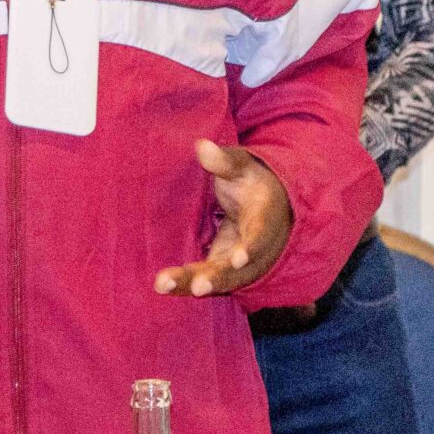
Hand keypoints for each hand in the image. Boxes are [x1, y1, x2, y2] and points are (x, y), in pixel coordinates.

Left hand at [154, 139, 293, 297]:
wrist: (269, 205)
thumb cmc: (253, 181)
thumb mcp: (244, 166)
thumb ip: (224, 160)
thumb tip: (202, 146)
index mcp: (266, 217)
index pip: (261, 235)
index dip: (251, 247)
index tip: (238, 258)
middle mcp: (258, 247)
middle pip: (239, 269)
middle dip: (217, 277)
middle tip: (198, 287)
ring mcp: (242, 264)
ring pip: (222, 280)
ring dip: (194, 285)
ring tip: (164, 285)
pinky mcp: (225, 270)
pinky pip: (209, 281)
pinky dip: (187, 285)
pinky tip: (164, 285)